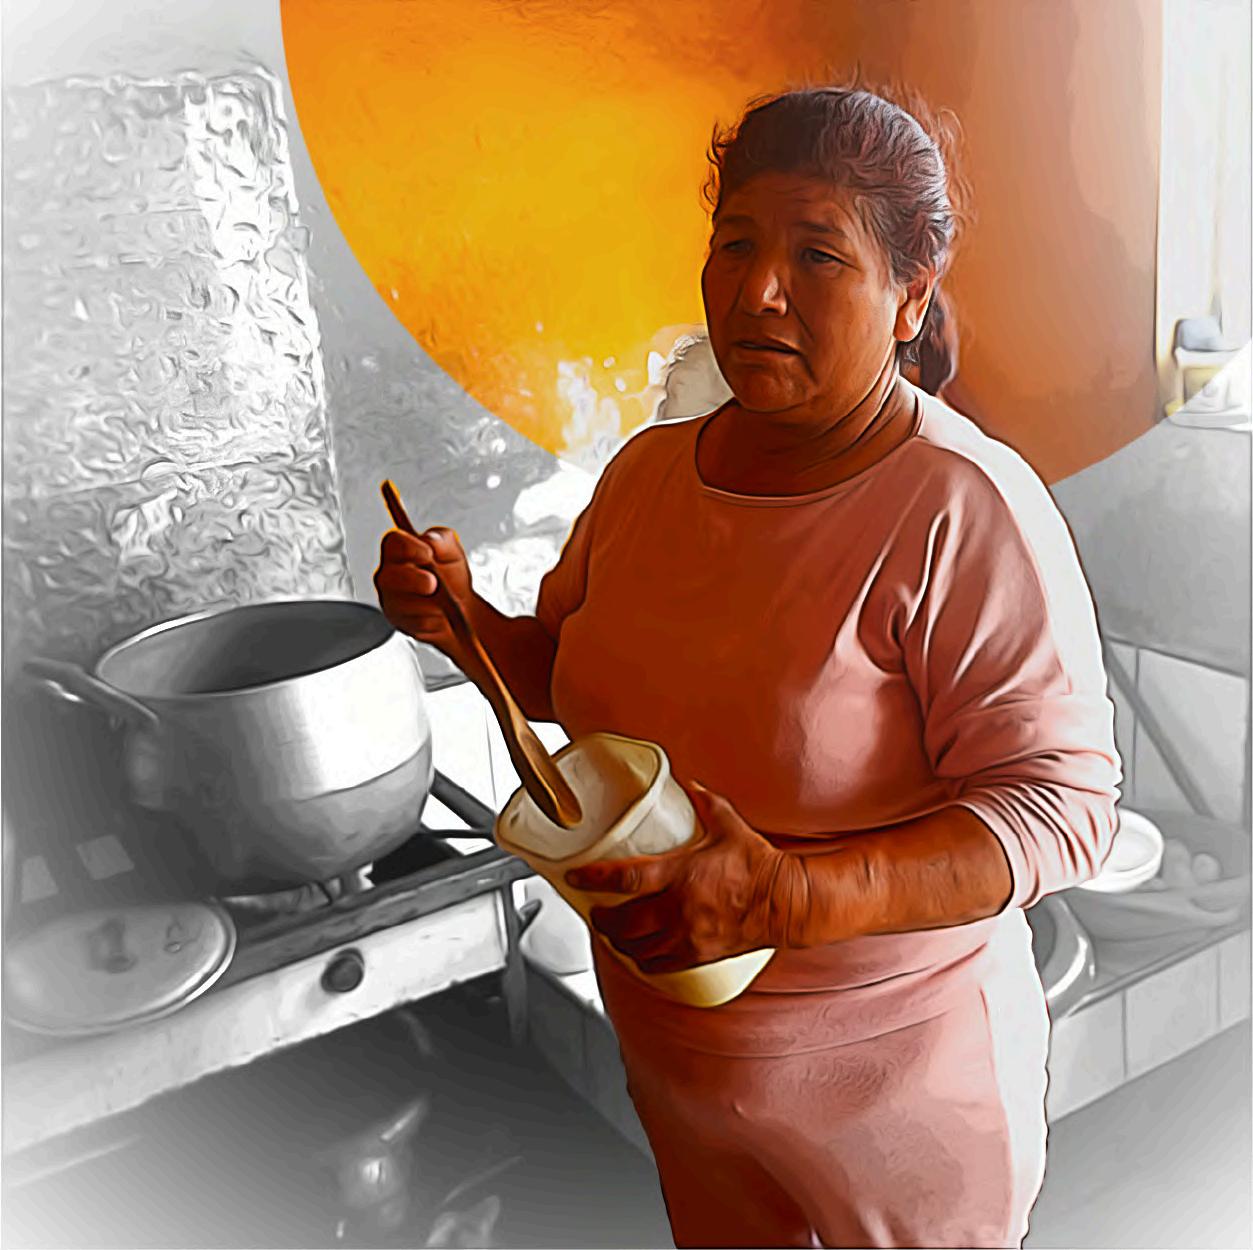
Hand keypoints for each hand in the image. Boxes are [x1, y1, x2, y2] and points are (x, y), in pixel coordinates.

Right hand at [373, 525, 475, 658]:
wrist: (462, 605)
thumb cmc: (451, 574)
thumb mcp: (451, 551)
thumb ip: (441, 539)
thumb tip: (429, 540)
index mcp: (398, 551)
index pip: (393, 542)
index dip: (410, 548)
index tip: (429, 554)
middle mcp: (389, 575)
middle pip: (391, 576)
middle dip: (416, 581)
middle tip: (434, 583)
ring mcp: (391, 600)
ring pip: (404, 603)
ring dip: (431, 603)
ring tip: (444, 601)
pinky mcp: (399, 622)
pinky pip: (417, 622)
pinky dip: (435, 619)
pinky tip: (442, 615)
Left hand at [563, 783, 792, 973]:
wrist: (786, 903)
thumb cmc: (759, 865)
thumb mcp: (729, 826)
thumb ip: (706, 804)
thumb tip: (692, 786)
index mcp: (682, 874)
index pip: (626, 879)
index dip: (594, 879)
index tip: (576, 877)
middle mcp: (679, 909)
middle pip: (623, 922)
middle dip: (602, 921)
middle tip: (595, 913)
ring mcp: (688, 936)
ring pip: (636, 948)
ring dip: (619, 943)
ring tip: (613, 934)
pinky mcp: (698, 955)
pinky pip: (658, 965)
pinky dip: (643, 961)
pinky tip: (638, 954)